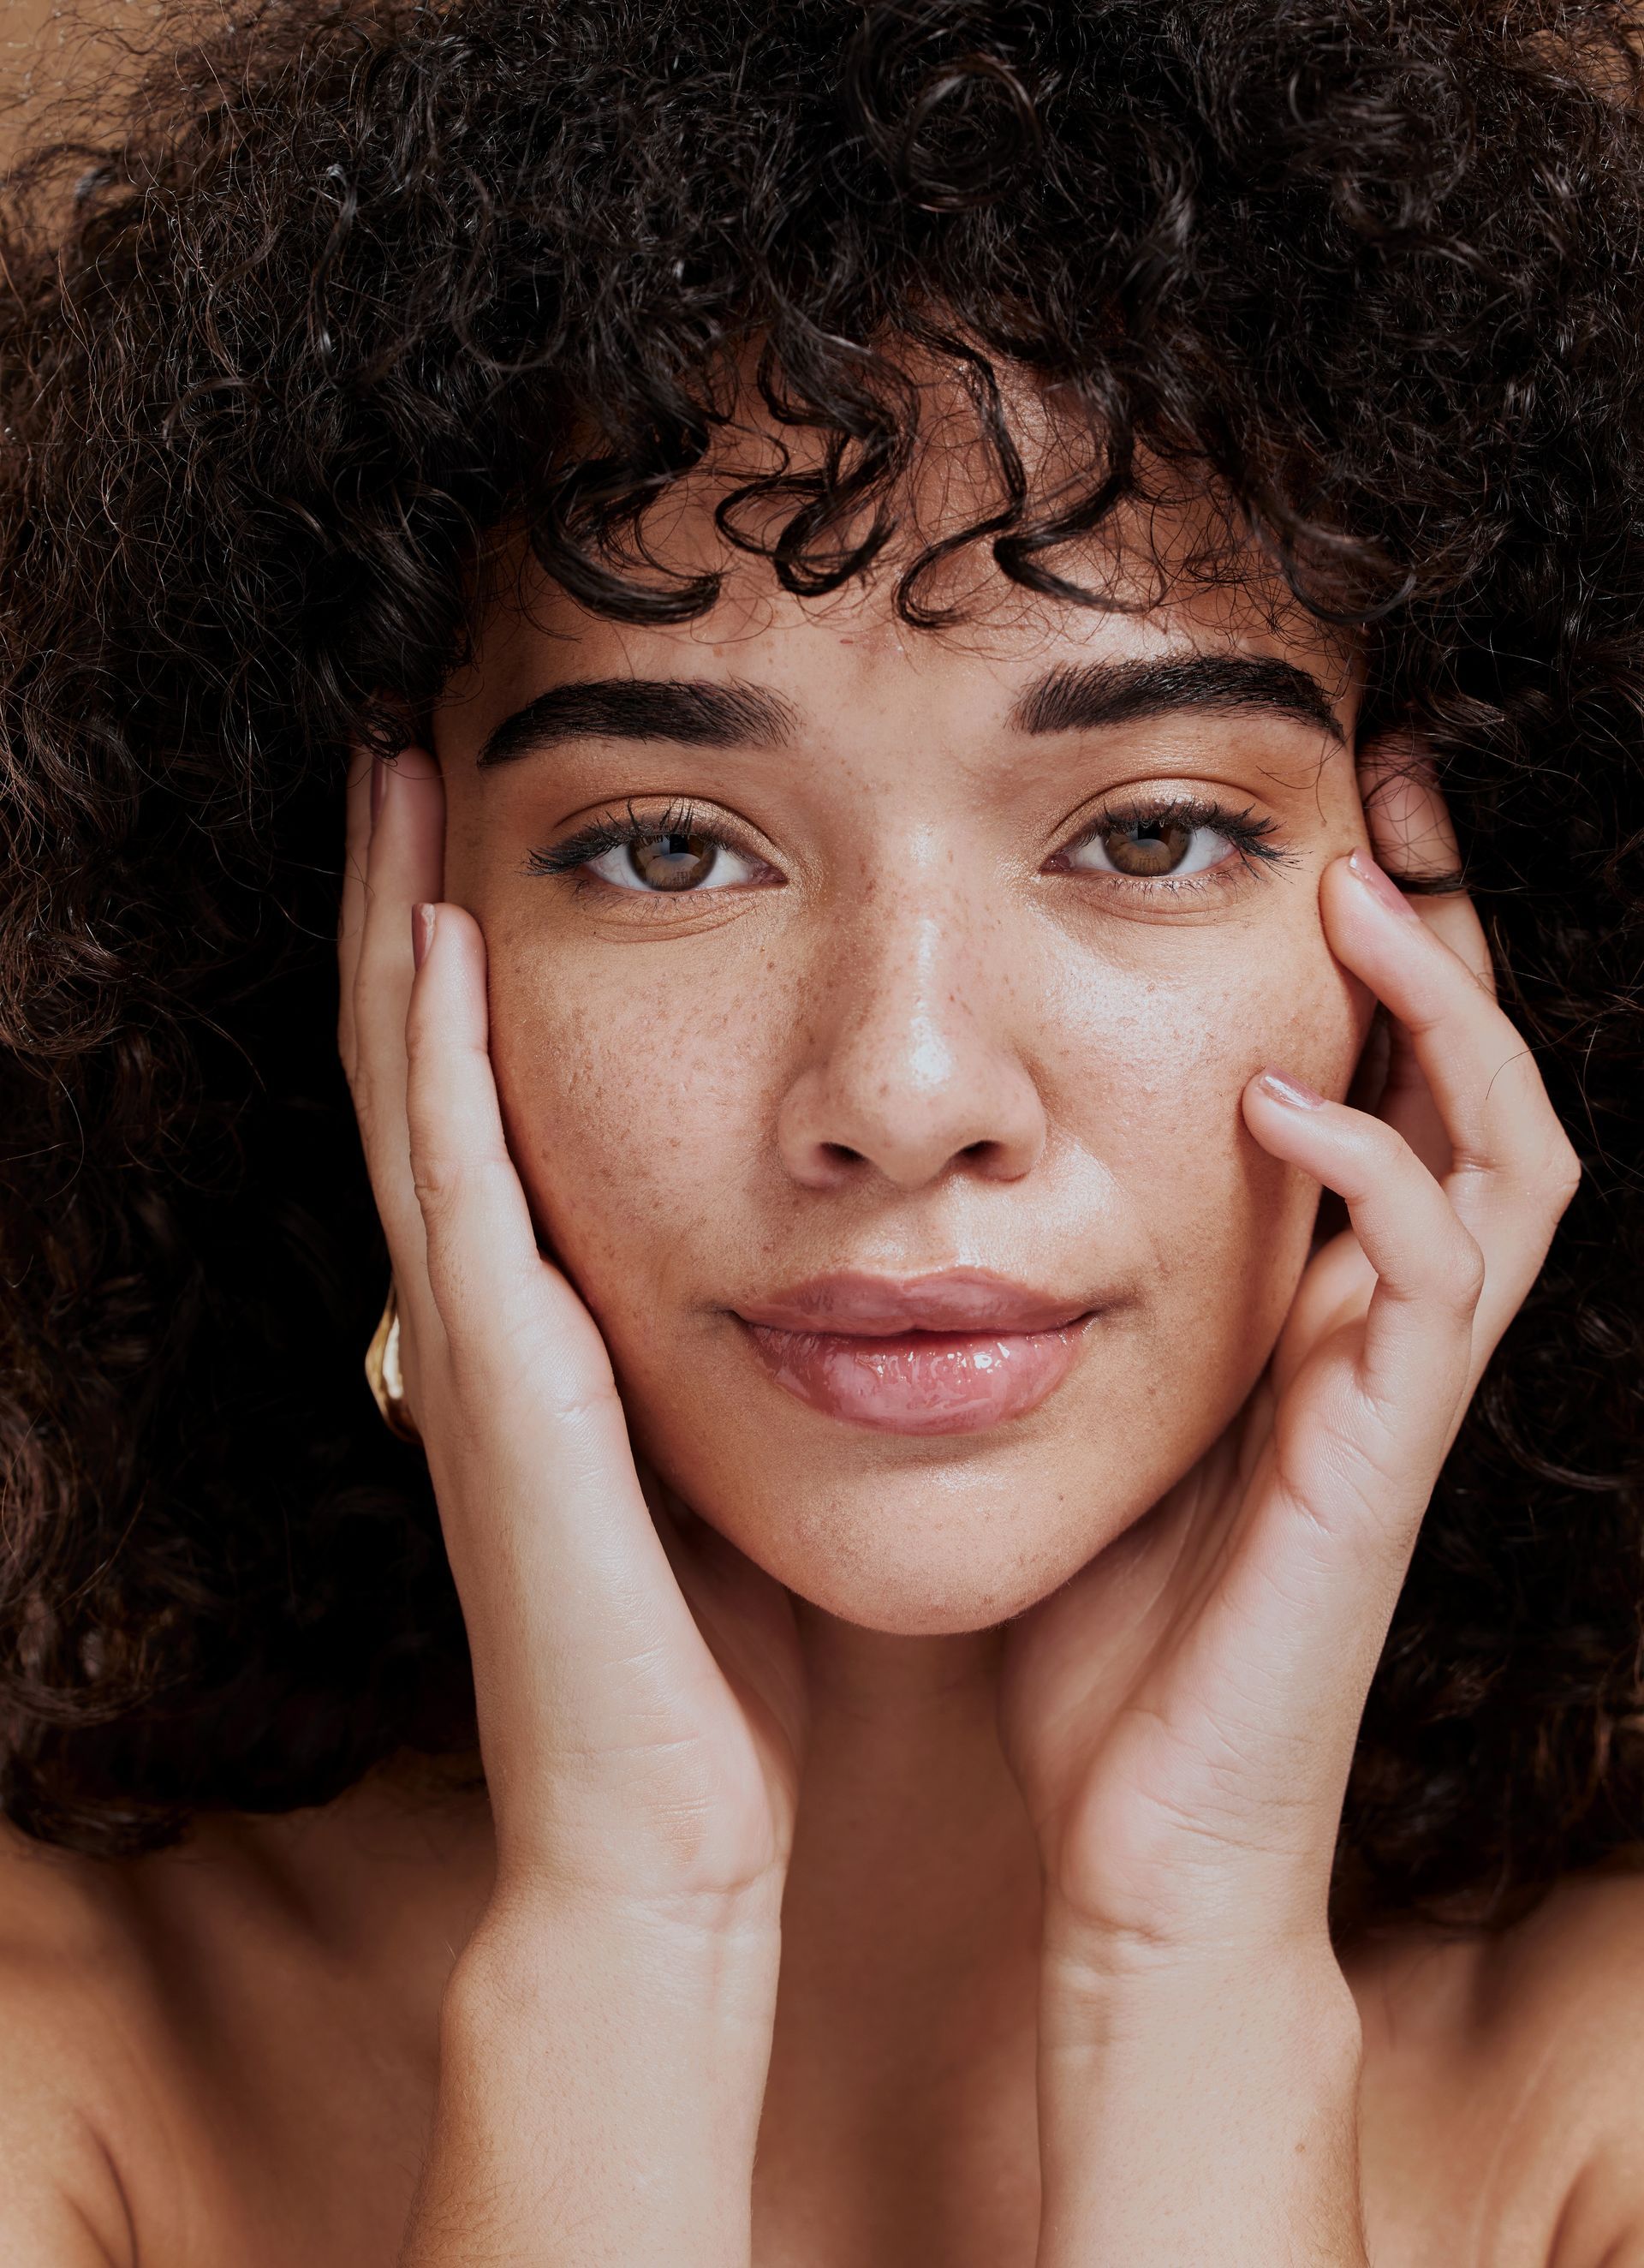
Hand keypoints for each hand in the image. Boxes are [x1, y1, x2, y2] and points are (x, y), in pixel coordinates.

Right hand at [338, 748, 805, 1927]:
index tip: (485, 806)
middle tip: (407, 732)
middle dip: (405, 892)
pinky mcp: (503, 1394)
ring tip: (396, 773)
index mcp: (546, 1320)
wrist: (669, 1836)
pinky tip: (439, 936)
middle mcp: (485, 1312)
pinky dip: (436, 1057)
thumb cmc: (713, 1660)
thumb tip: (803, 1250)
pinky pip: (459, 1190)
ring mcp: (475, 1348)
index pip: (485, 1090)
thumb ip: (719, 1350)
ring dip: (396, 928)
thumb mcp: (719, 1459)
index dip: (462, 948)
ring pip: (412, 1090)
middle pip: (420, 1054)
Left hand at [997, 760, 1579, 1976]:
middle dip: (1448, 934)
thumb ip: (1067, 1303)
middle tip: (1385, 792)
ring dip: (1445, 1017)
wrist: (1142, 1838)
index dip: (1371, 958)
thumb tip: (950, 1181)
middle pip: (1482, 1086)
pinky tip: (1279, 1103)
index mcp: (1311, 1312)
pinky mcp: (1379, 1465)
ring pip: (1509, 1156)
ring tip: (1358, 900)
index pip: (1382, 1090)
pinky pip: (1431, 1286)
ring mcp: (1395, 1396)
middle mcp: (1382, 1335)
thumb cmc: (1101, 1639)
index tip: (1302, 820)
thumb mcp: (1080, 1420)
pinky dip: (1374, 1176)